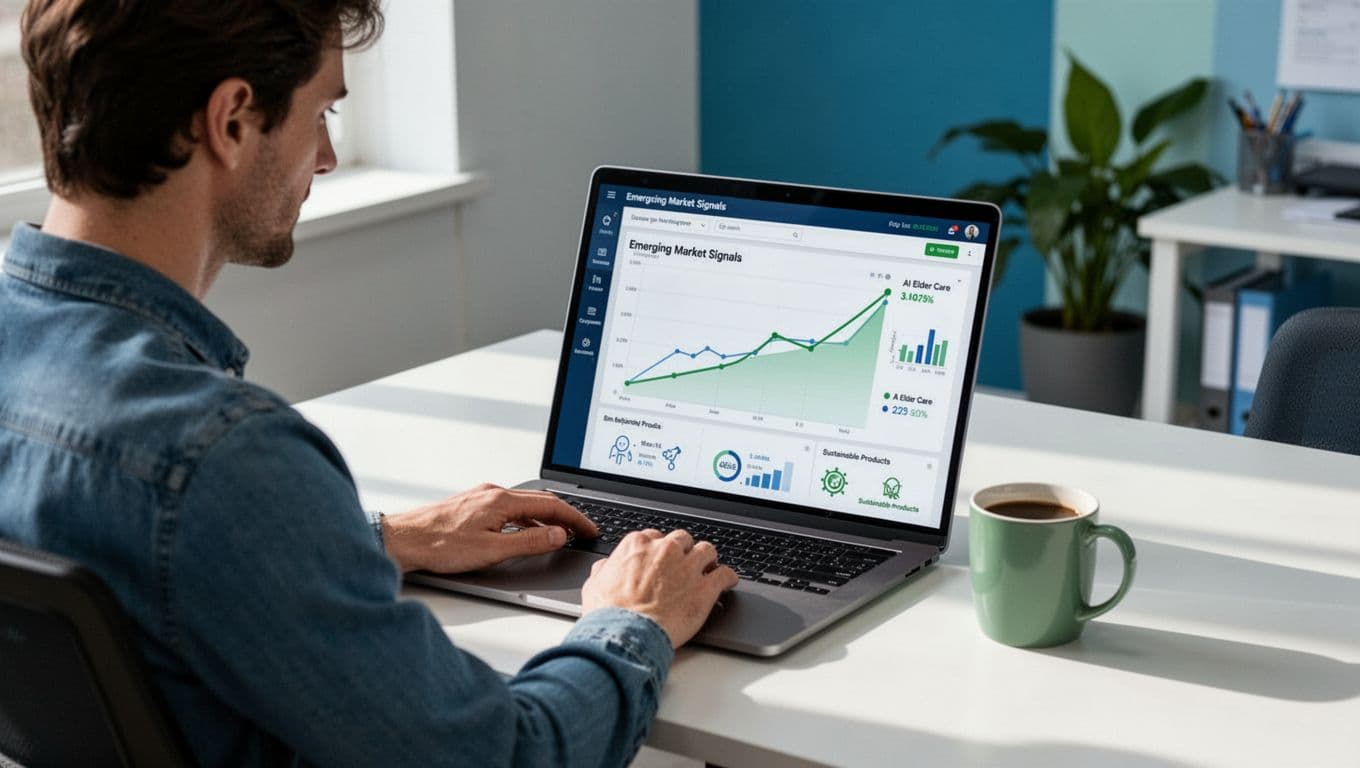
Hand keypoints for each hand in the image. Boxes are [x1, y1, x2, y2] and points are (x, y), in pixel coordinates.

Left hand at [381, 484, 597, 572]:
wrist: (402, 540)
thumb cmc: (439, 546)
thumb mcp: (492, 551)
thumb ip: (530, 543)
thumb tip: (558, 536)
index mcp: (502, 500)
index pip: (552, 506)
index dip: (575, 519)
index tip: (589, 529)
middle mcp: (493, 492)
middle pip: (541, 501)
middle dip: (566, 515)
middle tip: (582, 530)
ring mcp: (482, 496)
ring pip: (525, 504)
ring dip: (546, 518)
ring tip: (560, 534)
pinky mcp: (472, 504)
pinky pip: (509, 508)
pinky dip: (527, 519)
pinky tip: (526, 532)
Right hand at [581, 529, 738, 648]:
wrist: (626, 634)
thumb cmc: (608, 614)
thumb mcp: (594, 586)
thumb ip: (604, 570)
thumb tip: (605, 568)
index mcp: (638, 545)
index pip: (655, 537)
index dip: (660, 550)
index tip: (663, 560)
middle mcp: (665, 550)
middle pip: (683, 540)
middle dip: (684, 551)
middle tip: (685, 565)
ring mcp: (687, 567)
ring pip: (707, 551)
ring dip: (708, 560)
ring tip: (709, 569)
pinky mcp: (705, 588)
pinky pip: (725, 574)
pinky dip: (728, 578)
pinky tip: (728, 583)